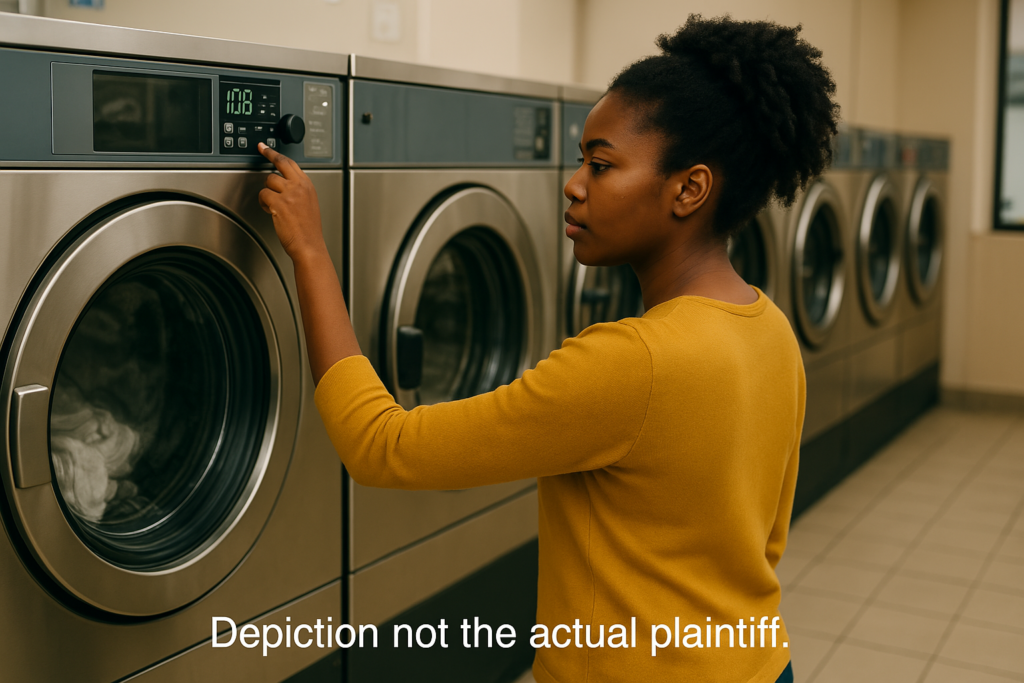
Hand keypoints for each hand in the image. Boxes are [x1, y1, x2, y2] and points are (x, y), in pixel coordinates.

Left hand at [258, 142, 324, 261]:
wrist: (309, 245)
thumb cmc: (308, 230)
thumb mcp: (309, 204)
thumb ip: (299, 191)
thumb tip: (284, 183)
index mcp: (308, 185)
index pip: (291, 163)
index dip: (277, 154)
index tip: (268, 148)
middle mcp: (299, 186)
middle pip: (280, 163)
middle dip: (269, 154)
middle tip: (262, 149)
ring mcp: (289, 194)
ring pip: (269, 181)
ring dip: (267, 191)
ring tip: (273, 204)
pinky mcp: (279, 203)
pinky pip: (263, 195)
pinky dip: (264, 202)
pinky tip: (270, 211)